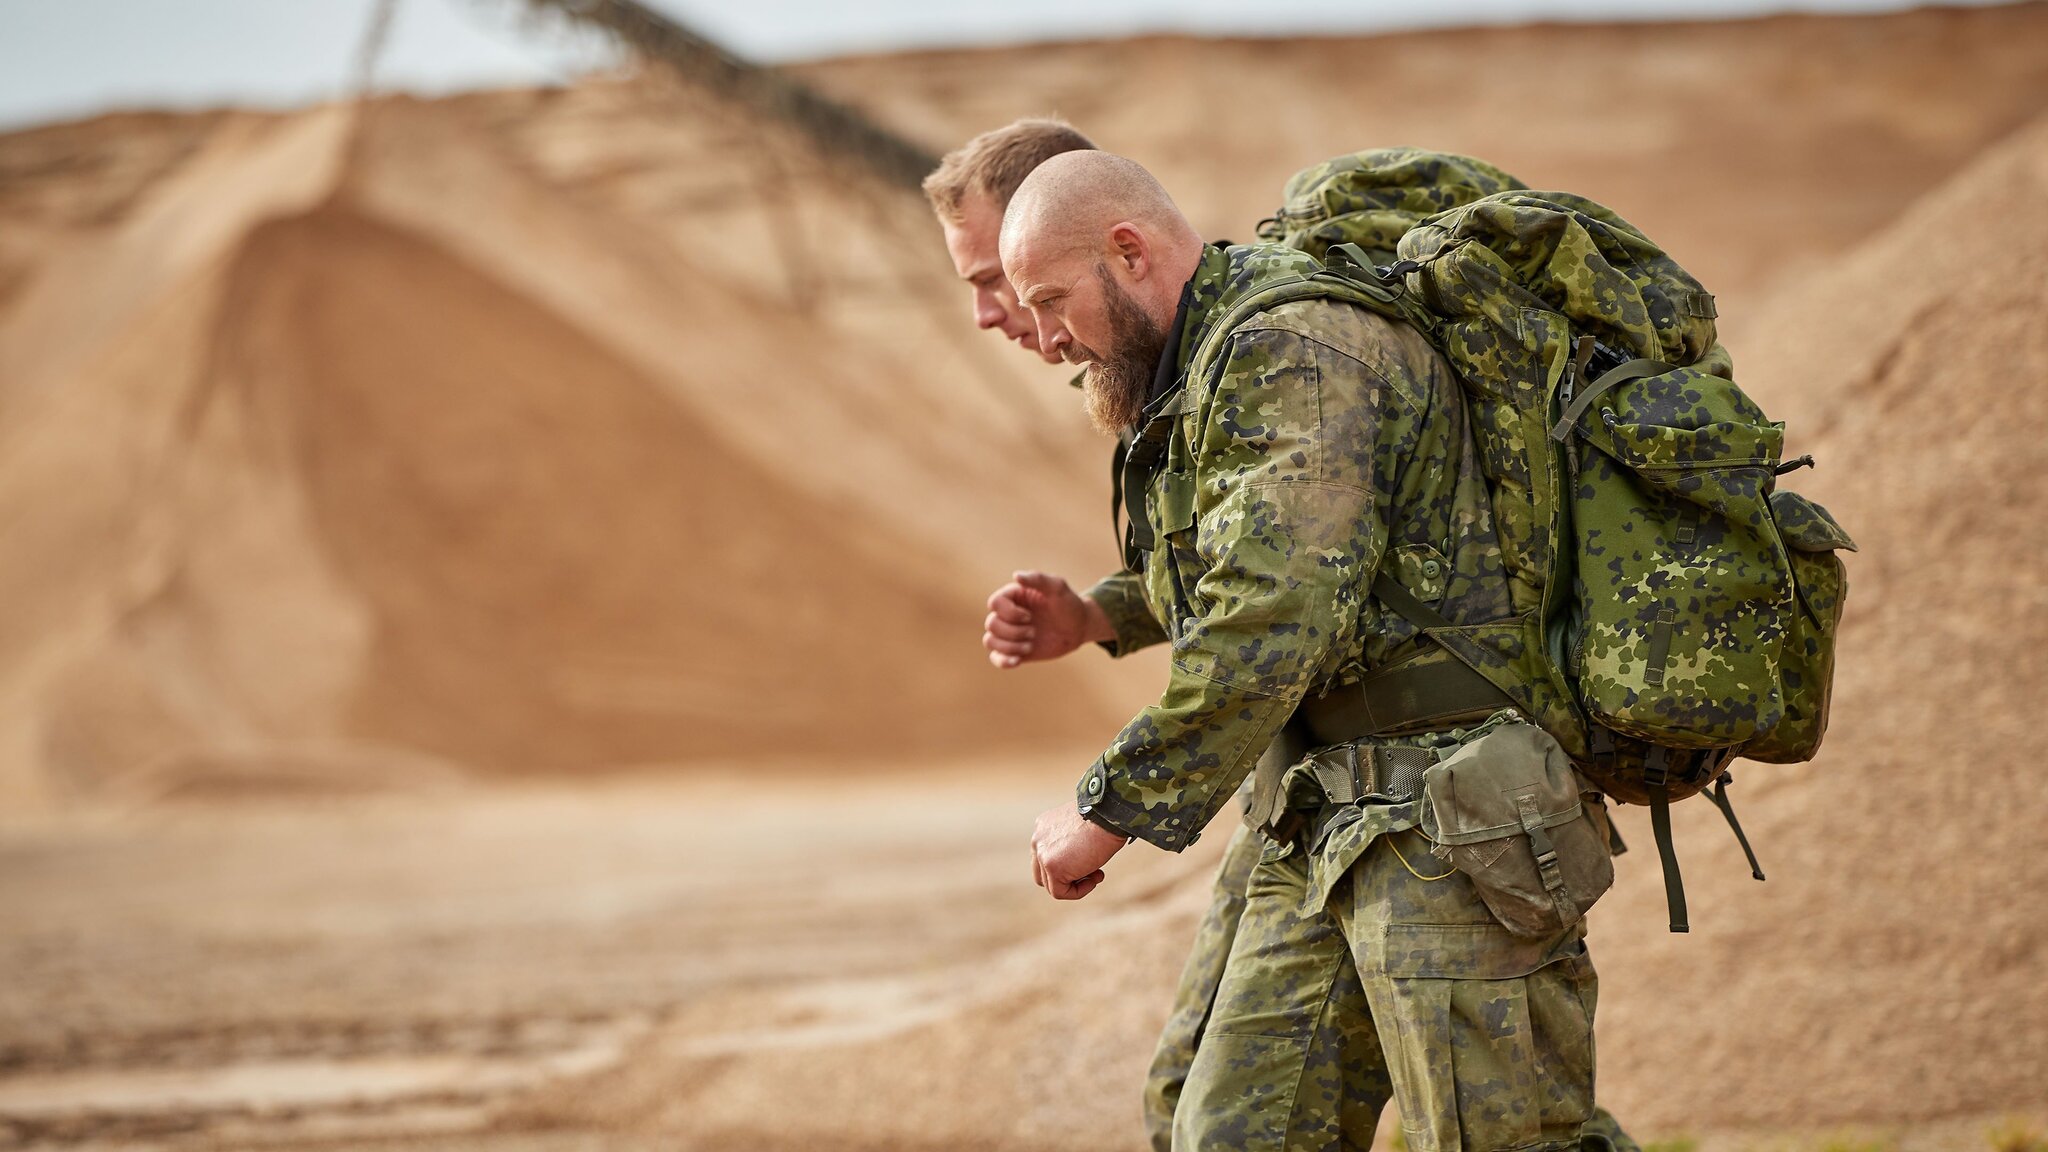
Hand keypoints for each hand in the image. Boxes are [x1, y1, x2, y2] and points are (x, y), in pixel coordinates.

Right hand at [983, 571, 1114, 668]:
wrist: (1079, 628)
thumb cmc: (1068, 604)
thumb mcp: (1058, 588)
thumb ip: (1038, 579)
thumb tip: (1016, 576)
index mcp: (1013, 597)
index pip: (994, 603)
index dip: (1009, 613)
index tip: (1030, 616)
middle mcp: (1007, 614)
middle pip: (991, 624)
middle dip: (1013, 631)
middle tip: (1034, 632)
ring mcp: (1009, 633)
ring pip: (990, 641)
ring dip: (1009, 646)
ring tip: (1030, 646)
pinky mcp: (1014, 650)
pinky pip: (996, 658)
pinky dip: (1002, 661)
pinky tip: (1018, 661)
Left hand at [1030, 799, 1127, 899]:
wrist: (1107, 816)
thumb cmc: (1103, 820)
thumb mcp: (1081, 829)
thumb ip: (1071, 844)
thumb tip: (1077, 865)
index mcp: (1043, 828)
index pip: (1045, 856)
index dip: (1067, 865)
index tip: (1088, 861)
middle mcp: (1037, 840)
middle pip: (1044, 872)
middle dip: (1068, 877)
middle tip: (1092, 872)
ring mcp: (1042, 854)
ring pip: (1051, 884)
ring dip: (1076, 884)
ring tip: (1096, 875)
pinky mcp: (1051, 866)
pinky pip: (1059, 892)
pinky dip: (1078, 892)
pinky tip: (1094, 880)